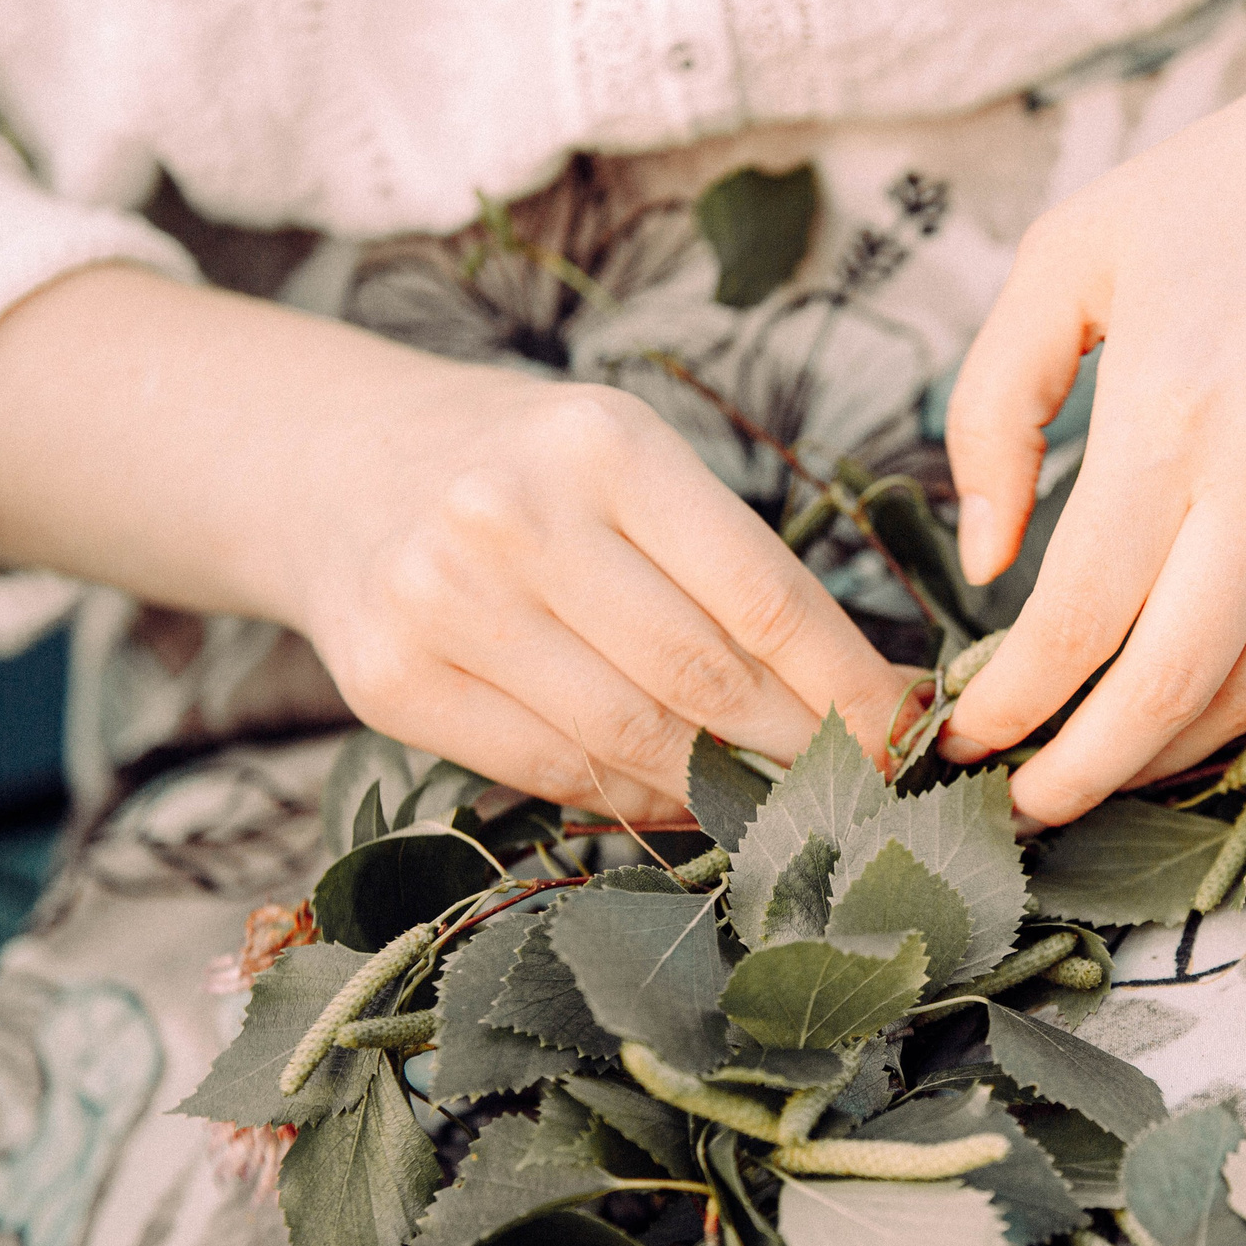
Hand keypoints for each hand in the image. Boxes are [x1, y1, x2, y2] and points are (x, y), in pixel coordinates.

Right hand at [292, 372, 919, 821]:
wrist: (336, 462)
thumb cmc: (529, 468)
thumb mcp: (631, 462)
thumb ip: (731, 562)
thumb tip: (872, 691)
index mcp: (605, 443)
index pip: (763, 594)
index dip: (849, 682)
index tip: (909, 729)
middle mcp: (514, 516)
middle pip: (702, 676)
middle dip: (801, 747)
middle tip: (862, 785)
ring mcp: (441, 602)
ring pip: (629, 739)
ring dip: (725, 787)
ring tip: (784, 801)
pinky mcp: (390, 681)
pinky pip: (551, 772)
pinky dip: (634, 800)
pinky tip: (684, 800)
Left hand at [939, 0, 1245, 825]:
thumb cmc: (1231, 186)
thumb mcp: (1069, 255)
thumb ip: (995, 406)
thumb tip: (988, 560)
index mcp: (1175, 406)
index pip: (1078, 614)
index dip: (1014, 701)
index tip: (966, 740)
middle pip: (1173, 686)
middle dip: (1087, 772)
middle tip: (1029, 807)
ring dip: (1175, 749)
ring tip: (1104, 763)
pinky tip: (1194, 690)